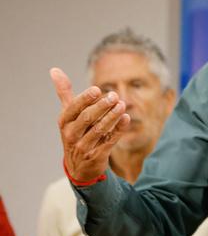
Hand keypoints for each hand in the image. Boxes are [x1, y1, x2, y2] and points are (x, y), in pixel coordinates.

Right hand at [50, 67, 129, 182]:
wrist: (79, 166)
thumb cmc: (75, 132)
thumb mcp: (68, 114)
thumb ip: (64, 92)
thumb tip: (54, 69)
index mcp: (64, 122)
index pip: (73, 109)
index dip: (85, 99)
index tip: (97, 89)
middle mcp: (71, 134)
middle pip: (87, 118)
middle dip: (101, 106)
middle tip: (114, 95)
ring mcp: (84, 146)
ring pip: (99, 130)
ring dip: (112, 116)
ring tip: (122, 104)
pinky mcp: (97, 156)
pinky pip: (110, 141)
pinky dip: (118, 129)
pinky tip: (126, 118)